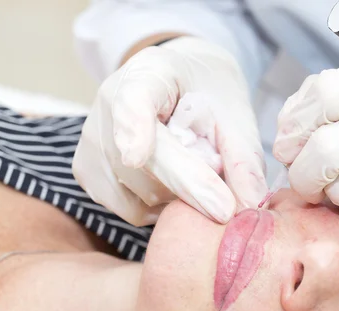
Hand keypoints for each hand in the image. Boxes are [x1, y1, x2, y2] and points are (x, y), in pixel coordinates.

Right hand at [73, 37, 266, 225]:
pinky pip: (131, 209)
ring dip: (179, 197)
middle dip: (193, 185)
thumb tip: (250, 203)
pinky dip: (160, 208)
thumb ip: (243, 154)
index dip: (134, 127)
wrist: (181, 84)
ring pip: (140, 194)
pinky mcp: (88, 172)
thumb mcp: (234, 111)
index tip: (137, 156)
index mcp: (149, 72)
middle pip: (144, 164)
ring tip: (193, 168)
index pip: (134, 99)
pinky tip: (175, 184)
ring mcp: (92, 140)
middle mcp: (107, 104)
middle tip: (228, 193)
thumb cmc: (209, 94)